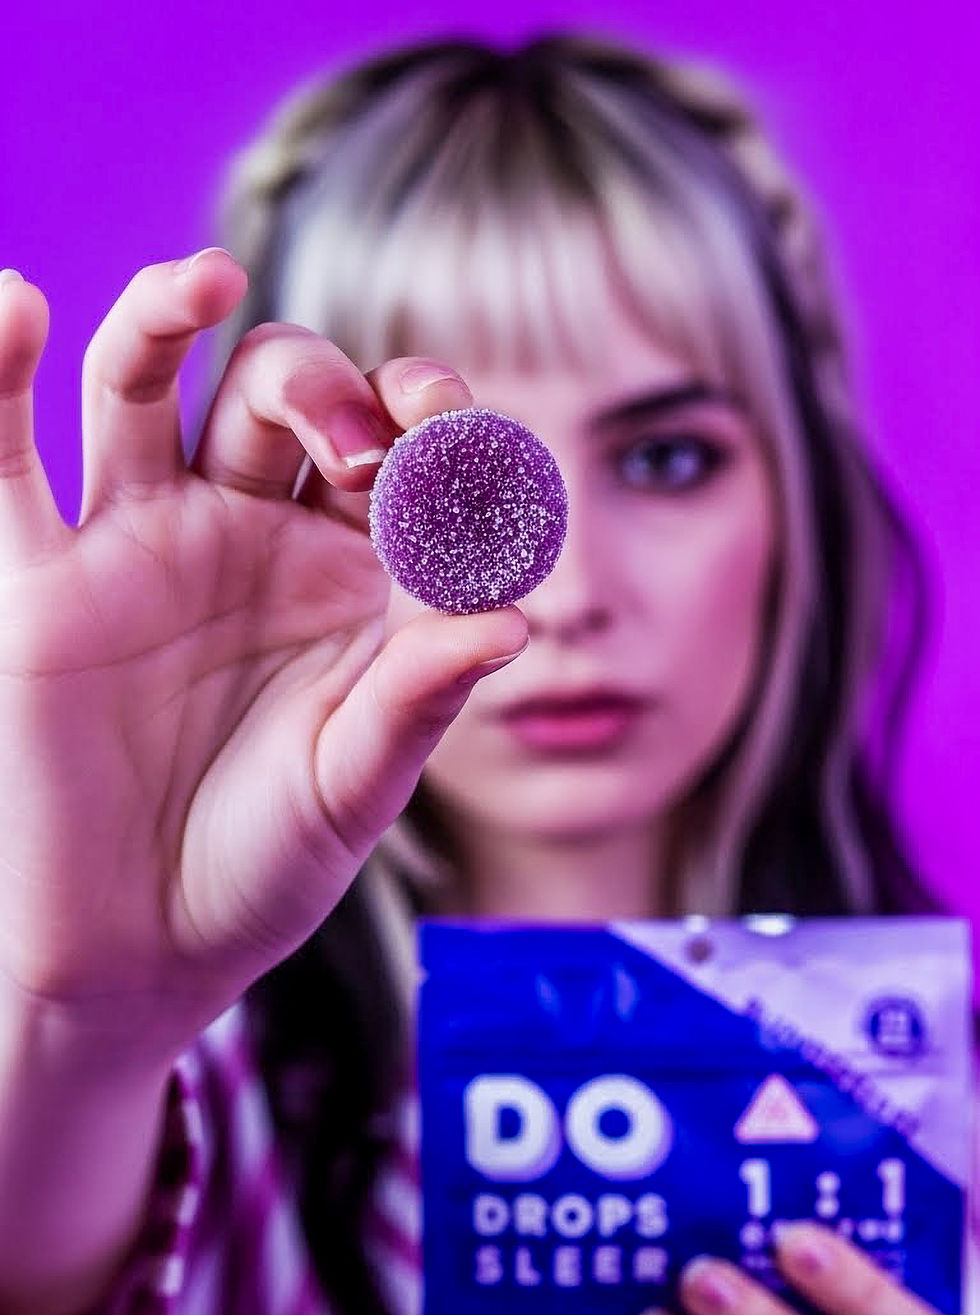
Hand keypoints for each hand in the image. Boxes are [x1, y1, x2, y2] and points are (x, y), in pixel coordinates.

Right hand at [0, 254, 525, 1059]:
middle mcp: (249, 536)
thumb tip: (516, 620)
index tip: (454, 441)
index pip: (400, 453)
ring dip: (167, 316)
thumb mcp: (353, 795)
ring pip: (147, 386)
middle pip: (280, 393)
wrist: (134, 955)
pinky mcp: (41, 580)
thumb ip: (419, 703)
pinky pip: (6, 454)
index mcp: (350, 575)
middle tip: (358, 449)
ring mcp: (140, 544)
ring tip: (203, 281)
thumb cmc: (260, 874)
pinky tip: (16, 308)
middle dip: (325, 388)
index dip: (433, 423)